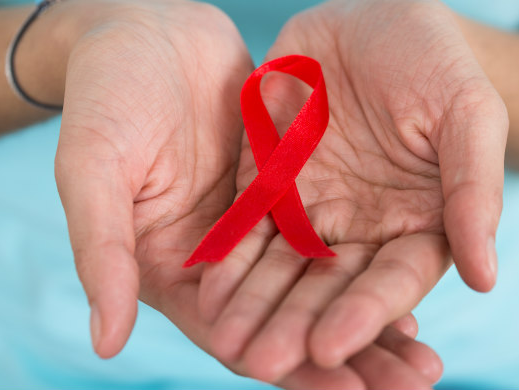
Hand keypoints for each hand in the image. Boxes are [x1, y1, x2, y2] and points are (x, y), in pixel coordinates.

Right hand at [54, 1, 440, 387]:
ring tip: (424, 354)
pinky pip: (330, 234)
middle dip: (351, 359)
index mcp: (170, 271)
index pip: (236, 339)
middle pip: (290, 323)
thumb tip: (105, 344)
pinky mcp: (283, 189)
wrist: (147, 32)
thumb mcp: (93, 168)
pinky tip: (408, 283)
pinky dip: (364, 262)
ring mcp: (255, 225)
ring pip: (318, 286)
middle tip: (414, 383)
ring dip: (368, 319)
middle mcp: (217, 262)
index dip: (292, 369)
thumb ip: (100, 250)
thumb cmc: (104, 97)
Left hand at [199, 0, 506, 380]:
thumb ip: (472, 189)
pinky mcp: (269, 181)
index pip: (391, 281)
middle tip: (263, 363)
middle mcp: (362, 228)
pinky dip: (229, 256)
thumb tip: (485, 277)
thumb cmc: (436, 61)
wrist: (376, 20)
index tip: (330, 347)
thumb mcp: (467, 113)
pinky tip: (208, 286)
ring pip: (281, 267)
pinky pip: (246, 225)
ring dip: (255, 305)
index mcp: (416, 225)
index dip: (362, 315)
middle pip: (328, 288)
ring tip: (227, 341)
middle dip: (295, 325)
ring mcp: (312, 207)